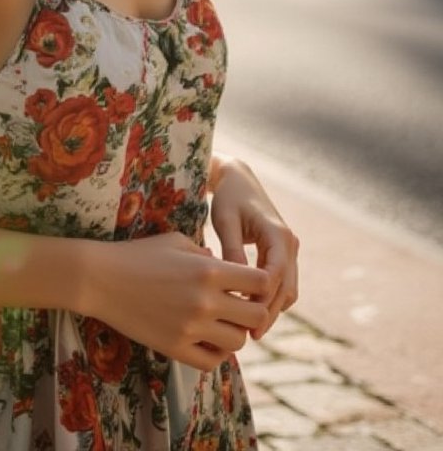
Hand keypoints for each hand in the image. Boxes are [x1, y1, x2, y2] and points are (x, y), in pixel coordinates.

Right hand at [86, 231, 271, 370]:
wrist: (101, 278)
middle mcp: (205, 300)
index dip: (259, 283)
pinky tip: (207, 341)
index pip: (261, 282)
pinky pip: (212, 362)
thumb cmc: (138, 253)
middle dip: (253, 310)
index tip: (247, 283)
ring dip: (235, 333)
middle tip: (238, 307)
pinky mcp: (175, 348)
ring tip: (220, 324)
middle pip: (257, 316)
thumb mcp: (176, 241)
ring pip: (239, 342)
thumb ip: (206, 253)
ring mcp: (191, 327)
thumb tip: (226, 266)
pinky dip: (217, 354)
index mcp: (209, 269)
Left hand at [210, 157, 298, 338]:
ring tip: (252, 329)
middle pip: (286, 287)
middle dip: (271, 312)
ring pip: (288, 288)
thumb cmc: (228, 198)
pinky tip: (253, 312)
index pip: (276, 275)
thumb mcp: (226, 221)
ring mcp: (289, 249)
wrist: (238, 179)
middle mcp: (289, 243)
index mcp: (278, 234)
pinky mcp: (282, 254)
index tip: (249, 321)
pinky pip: (283, 283)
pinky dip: (273, 299)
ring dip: (273, 308)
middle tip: (252, 334)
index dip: (264, 301)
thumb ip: (232, 250)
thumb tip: (236, 286)